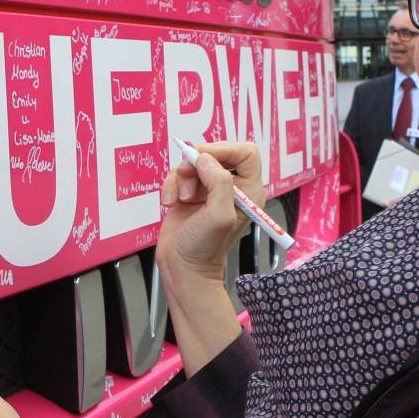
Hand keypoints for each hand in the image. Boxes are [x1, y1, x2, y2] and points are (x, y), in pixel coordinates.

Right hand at [156, 141, 265, 284]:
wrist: (183, 268)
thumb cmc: (205, 249)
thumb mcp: (219, 216)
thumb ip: (219, 183)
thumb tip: (206, 160)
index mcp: (248, 192)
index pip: (246, 153)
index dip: (225, 150)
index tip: (204, 158)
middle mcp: (231, 188)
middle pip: (217, 153)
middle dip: (197, 162)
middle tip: (186, 174)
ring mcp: (209, 189)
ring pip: (194, 163)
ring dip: (182, 177)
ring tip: (181, 199)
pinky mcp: (190, 192)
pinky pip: (178, 175)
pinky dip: (171, 185)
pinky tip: (170, 203)